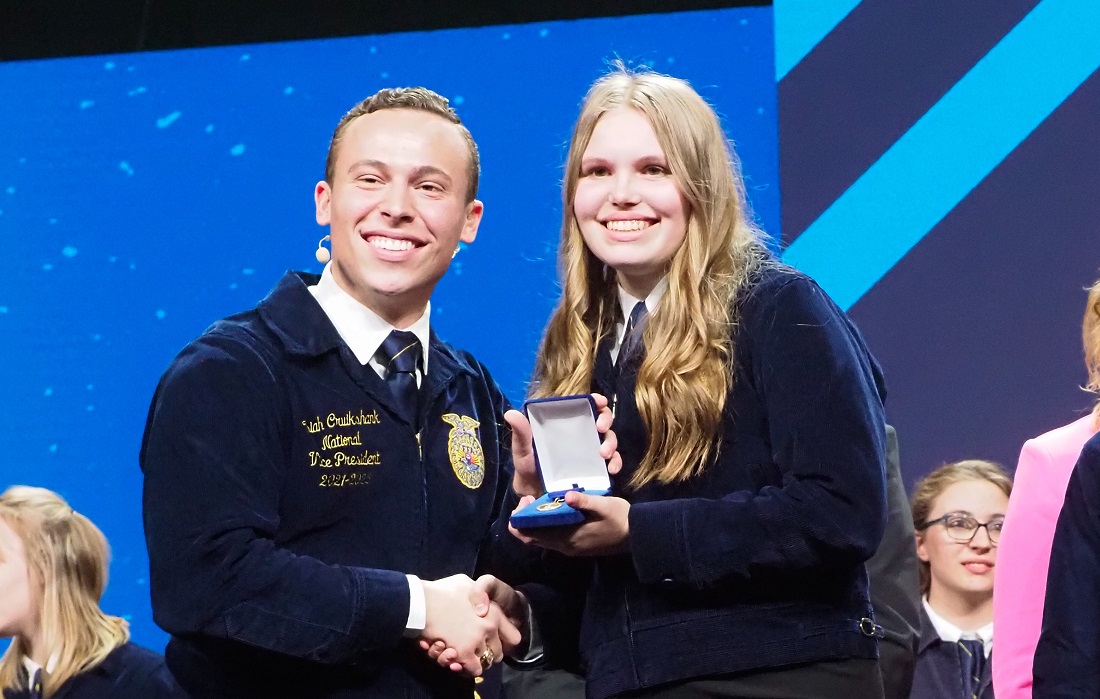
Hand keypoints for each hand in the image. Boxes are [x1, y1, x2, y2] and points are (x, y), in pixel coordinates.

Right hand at [420, 574, 520, 675]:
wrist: (422, 601)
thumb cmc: (442, 590)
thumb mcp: (466, 583)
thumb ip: (477, 593)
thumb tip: (479, 600)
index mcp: (494, 612)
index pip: (514, 638)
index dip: (504, 642)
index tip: (493, 642)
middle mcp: (489, 628)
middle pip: (498, 653)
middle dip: (487, 654)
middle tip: (474, 651)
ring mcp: (477, 641)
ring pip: (485, 662)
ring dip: (474, 661)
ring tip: (462, 655)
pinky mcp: (463, 653)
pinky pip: (472, 670)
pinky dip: (466, 669)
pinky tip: (457, 661)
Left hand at [506, 392, 621, 497]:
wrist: (536, 495)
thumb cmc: (529, 469)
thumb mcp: (523, 451)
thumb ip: (520, 434)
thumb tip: (511, 413)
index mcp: (565, 424)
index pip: (583, 405)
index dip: (595, 400)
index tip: (599, 401)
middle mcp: (580, 433)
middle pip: (601, 418)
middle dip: (606, 419)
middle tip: (601, 428)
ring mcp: (591, 449)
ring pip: (609, 438)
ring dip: (611, 443)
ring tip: (604, 454)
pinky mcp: (598, 466)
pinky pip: (613, 461)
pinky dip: (616, 463)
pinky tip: (612, 470)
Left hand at [508, 491, 630, 555]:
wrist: (637, 536)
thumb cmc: (620, 519)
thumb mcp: (604, 505)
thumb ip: (585, 501)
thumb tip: (568, 495)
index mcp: (567, 537)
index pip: (530, 535)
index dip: (520, 520)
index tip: (527, 500)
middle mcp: (564, 546)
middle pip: (531, 538)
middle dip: (524, 520)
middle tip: (530, 499)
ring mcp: (569, 548)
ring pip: (540, 539)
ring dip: (534, 523)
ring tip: (539, 502)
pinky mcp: (575, 546)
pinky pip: (551, 539)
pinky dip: (545, 527)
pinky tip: (553, 511)